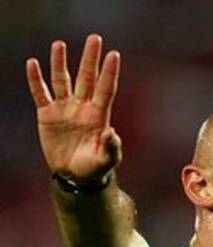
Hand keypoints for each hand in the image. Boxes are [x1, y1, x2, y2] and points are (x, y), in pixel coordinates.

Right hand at [26, 34, 121, 181]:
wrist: (75, 175)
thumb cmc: (95, 168)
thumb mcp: (106, 160)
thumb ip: (111, 147)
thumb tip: (111, 133)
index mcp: (99, 115)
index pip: (105, 89)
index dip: (109, 72)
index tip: (114, 54)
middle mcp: (83, 107)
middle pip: (86, 77)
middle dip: (90, 58)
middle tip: (94, 38)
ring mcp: (65, 109)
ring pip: (62, 80)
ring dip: (60, 63)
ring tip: (59, 44)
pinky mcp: (47, 115)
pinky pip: (40, 93)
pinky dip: (36, 79)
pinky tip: (33, 64)